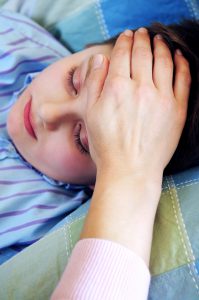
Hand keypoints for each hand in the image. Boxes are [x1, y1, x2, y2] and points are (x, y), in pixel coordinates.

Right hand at [83, 28, 190, 179]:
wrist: (129, 171)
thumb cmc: (106, 146)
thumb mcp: (89, 114)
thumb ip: (94, 83)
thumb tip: (100, 59)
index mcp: (116, 87)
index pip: (122, 54)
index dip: (124, 42)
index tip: (126, 35)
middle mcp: (140, 88)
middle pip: (143, 53)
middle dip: (141, 39)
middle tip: (141, 33)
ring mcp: (162, 98)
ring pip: (164, 61)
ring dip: (161, 45)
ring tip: (159, 39)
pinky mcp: (178, 109)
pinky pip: (183, 78)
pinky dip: (182, 63)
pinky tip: (178, 55)